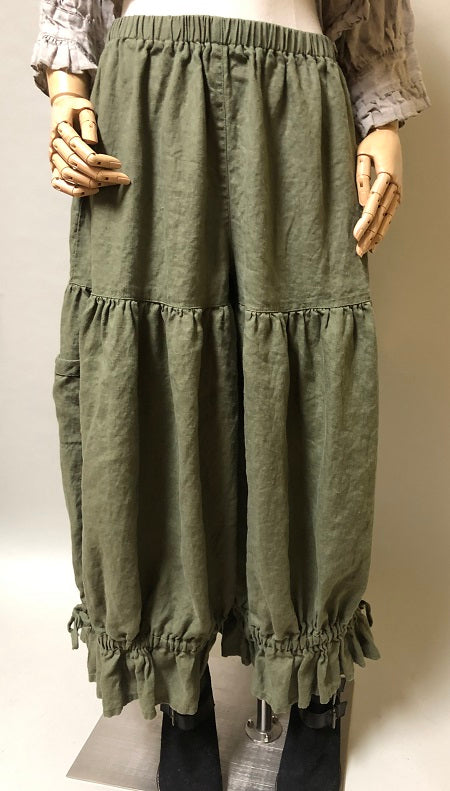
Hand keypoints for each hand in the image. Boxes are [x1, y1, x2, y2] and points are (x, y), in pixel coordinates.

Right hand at [49, 94, 130, 196]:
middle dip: (100, 173)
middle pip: (75, 164)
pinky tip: (93, 190)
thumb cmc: (77, 109)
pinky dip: (74, 190)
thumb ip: (88, 123)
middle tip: (122, 177)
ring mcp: (52, 157)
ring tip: (111, 182)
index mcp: (60, 127)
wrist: (63, 110)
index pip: (77, 146)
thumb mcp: (85, 108)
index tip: (118, 163)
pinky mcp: (53, 167)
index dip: (98, 158)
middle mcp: (54, 144)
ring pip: (69, 175)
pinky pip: (58, 183)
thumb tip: (91, 142)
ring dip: (91, 182)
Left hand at [353, 121, 402, 255]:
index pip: (374, 202)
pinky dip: (384, 227)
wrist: (388, 132)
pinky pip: (391, 213)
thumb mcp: (361, 155)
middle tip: (359, 250)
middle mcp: (395, 184)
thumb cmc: (371, 142)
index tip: (356, 235)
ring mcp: (398, 190)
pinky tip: (376, 240)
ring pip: (387, 217)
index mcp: (386, 173)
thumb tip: (362, 203)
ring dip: (377, 235)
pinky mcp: (397, 193)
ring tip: (366, 250)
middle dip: (370, 234)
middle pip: (381, 214)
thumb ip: (361, 178)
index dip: (365, 220)